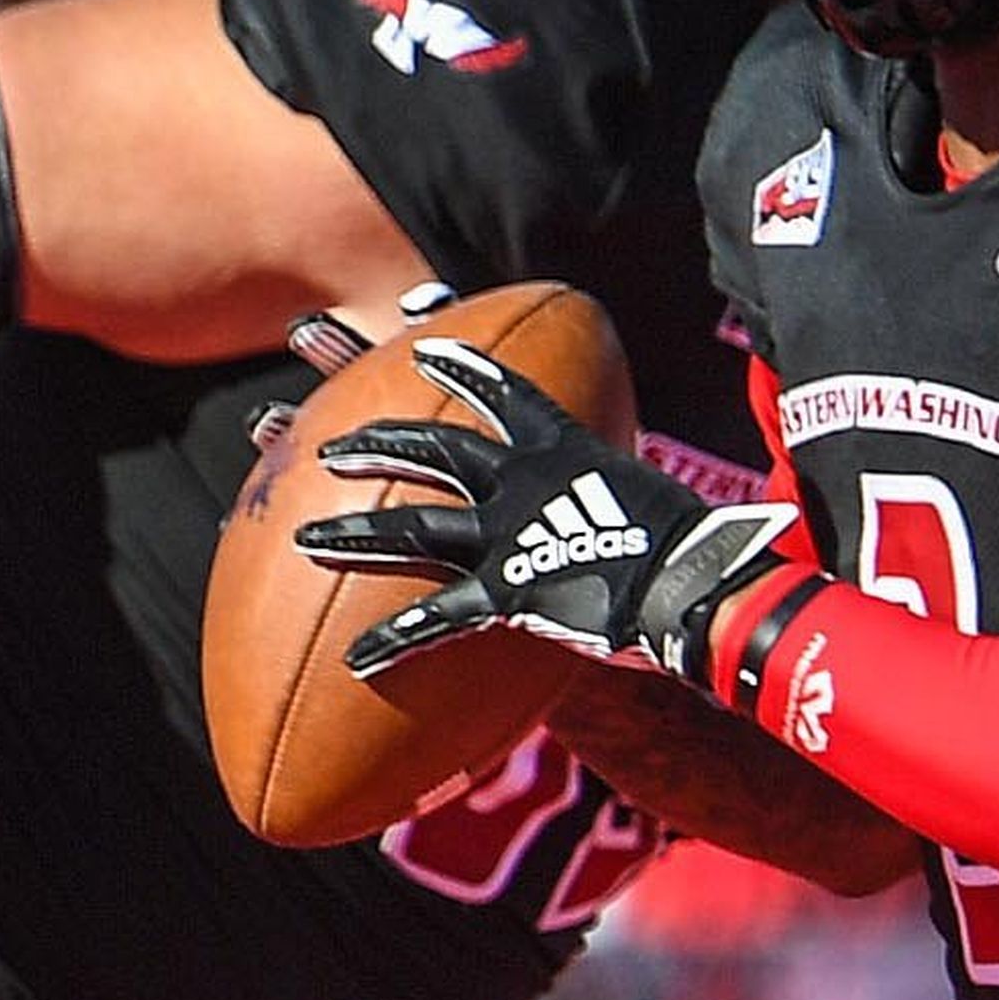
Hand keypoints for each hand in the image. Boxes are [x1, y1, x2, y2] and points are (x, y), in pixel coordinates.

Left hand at [295, 337, 796, 679]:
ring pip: (414, 524)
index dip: (462, 364)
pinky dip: (393, 640)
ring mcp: (509, 533)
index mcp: (564, 447)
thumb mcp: (654, 499)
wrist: (696, 587)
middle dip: (377, 438)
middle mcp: (524, 480)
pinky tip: (356, 659)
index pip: (507, 390)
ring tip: (302, 540)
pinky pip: (436, 616)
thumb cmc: (694, 548)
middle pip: (436, 445)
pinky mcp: (506, 590)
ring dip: (355, 531)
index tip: (423, 340)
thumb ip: (621, 494)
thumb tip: (638, 494)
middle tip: (330, 443)